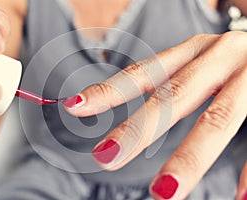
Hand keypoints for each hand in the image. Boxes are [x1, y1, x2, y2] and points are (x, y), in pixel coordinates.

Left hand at [63, 32, 246, 198]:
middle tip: (106, 157)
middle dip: (139, 130)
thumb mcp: (202, 66)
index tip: (75, 106)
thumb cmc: (236, 65)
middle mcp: (219, 56)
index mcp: (195, 51)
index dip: (109, 90)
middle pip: (174, 96)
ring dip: (189, 157)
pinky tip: (239, 197)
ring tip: (163, 192)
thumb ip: (176, 86)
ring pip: (218, 118)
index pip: (145, 72)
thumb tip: (141, 122)